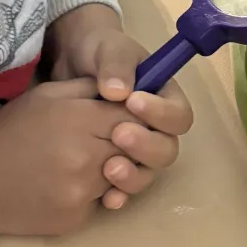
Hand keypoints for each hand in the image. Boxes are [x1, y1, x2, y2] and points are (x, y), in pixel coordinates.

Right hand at [0, 78, 138, 241]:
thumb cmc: (7, 133)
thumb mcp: (44, 96)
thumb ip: (87, 88)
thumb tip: (123, 89)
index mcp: (79, 119)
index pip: (134, 117)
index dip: (133, 117)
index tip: (122, 119)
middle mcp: (86, 157)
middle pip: (134, 149)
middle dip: (126, 144)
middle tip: (100, 142)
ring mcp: (83, 192)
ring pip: (121, 177)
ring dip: (110, 170)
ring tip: (78, 162)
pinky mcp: (77, 217)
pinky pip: (101, 201)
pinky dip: (92, 194)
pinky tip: (65, 185)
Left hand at [46, 4, 193, 211]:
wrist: (68, 64)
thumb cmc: (98, 51)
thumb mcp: (109, 48)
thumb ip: (116, 64)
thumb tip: (118, 92)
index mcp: (164, 98)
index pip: (178, 115)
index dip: (161, 114)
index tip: (133, 102)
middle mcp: (155, 127)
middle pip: (167, 150)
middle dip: (146, 146)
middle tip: (119, 135)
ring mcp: (134, 149)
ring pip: (148, 172)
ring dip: (134, 175)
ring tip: (109, 168)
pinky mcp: (112, 163)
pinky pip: (123, 187)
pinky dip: (118, 194)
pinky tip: (106, 198)